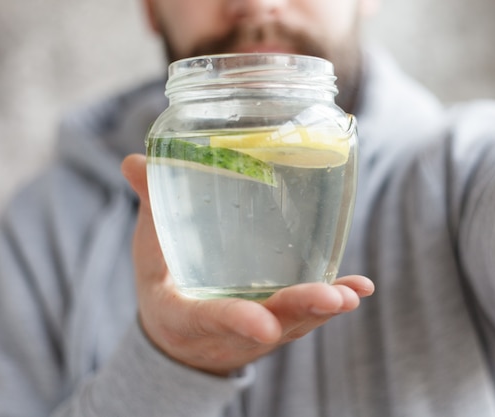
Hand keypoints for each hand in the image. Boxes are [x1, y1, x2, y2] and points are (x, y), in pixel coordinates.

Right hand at [121, 154, 373, 375]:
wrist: (180, 333)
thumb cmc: (167, 284)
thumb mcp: (150, 253)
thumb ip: (152, 206)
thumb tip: (133, 160)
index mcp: (188, 316)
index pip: (213, 319)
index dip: (238, 321)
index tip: (264, 325)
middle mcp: (231, 331)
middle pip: (270, 324)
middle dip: (300, 311)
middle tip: (330, 298)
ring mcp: (261, 330)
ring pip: (297, 322)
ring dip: (324, 308)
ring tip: (350, 294)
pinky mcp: (282, 322)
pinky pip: (311, 314)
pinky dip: (337, 299)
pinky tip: (361, 287)